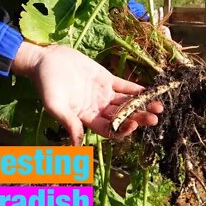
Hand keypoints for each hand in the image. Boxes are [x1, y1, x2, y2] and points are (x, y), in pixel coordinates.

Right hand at [12, 42, 162, 145]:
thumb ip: (69, 123)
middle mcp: (98, 109)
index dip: (122, 129)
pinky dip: (137, 89)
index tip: (134, 125)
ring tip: (159, 106)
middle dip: (138, 118)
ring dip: (142, 105)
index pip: (109, 129)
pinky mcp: (106, 79)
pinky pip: (124, 86)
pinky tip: (150, 91)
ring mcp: (103, 94)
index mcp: (86, 118)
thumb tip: (77, 146)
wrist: (46, 60)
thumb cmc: (47, 84)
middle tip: (155, 118)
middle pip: (122, 117)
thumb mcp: (56, 105)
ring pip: (126, 103)